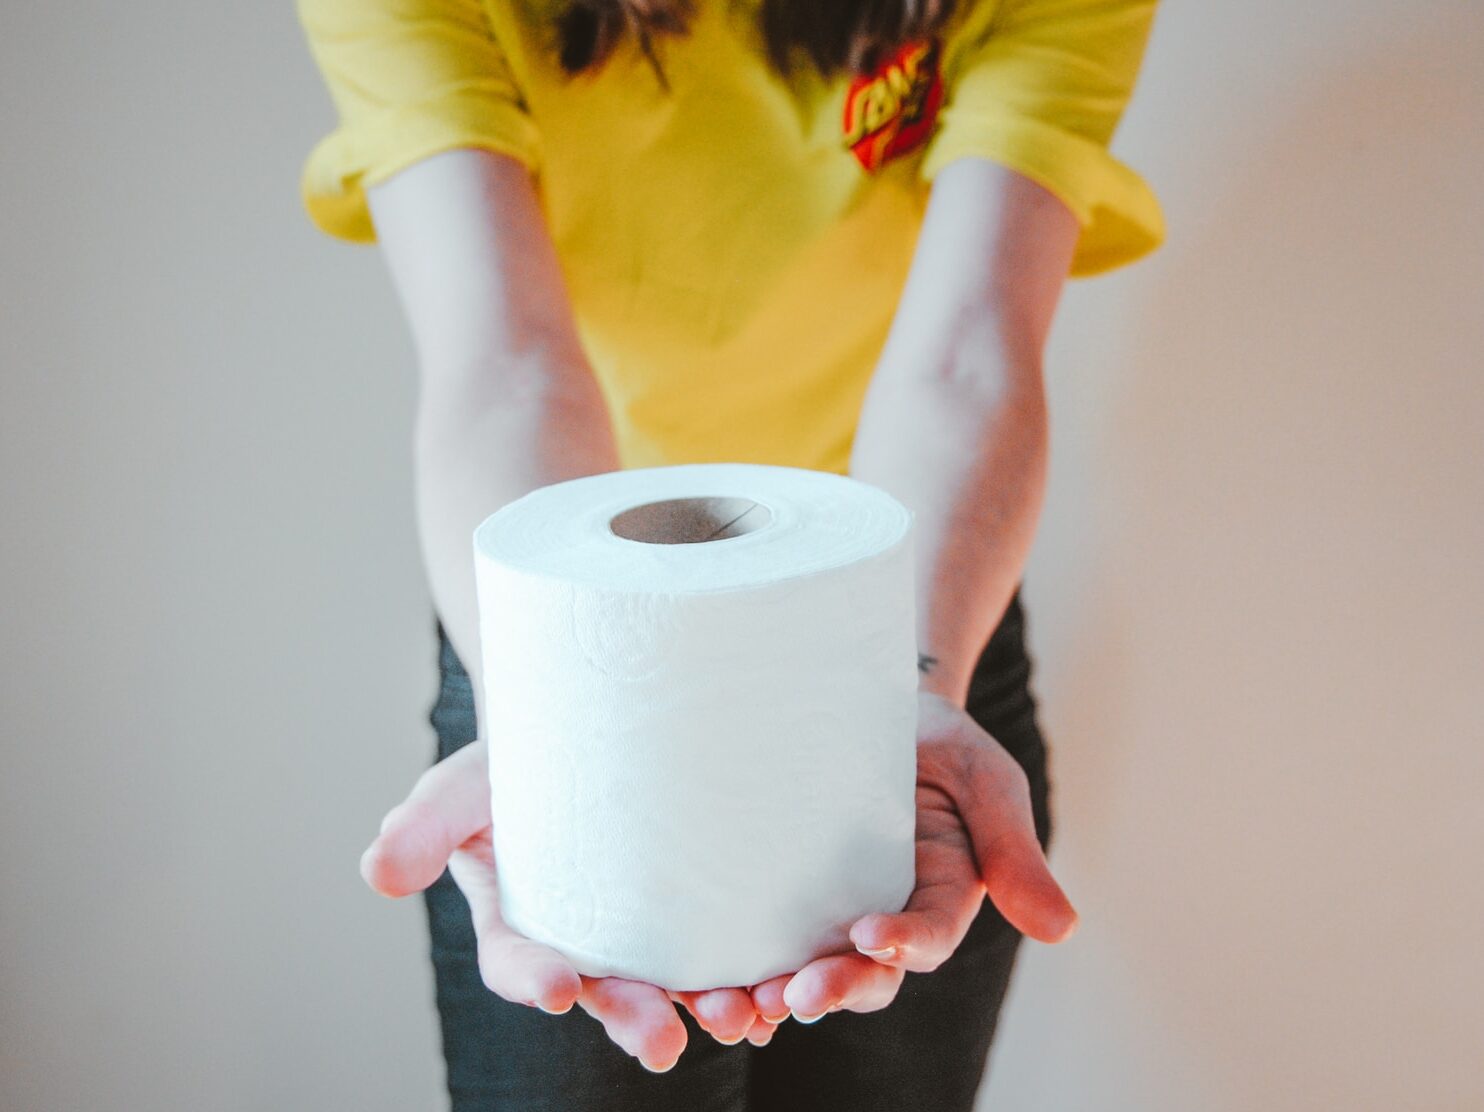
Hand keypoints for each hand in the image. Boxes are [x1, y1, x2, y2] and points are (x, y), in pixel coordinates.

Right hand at [359, 740, 770, 1071]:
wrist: (589, 722)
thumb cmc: (514, 761)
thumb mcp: (461, 783)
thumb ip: (423, 825)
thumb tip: (377, 875)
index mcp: (521, 921)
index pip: (521, 963)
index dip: (536, 979)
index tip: (561, 986)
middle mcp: (584, 939)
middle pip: (606, 988)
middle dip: (630, 1017)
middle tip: (660, 1041)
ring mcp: (646, 927)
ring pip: (674, 982)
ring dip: (705, 1006)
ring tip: (740, 1018)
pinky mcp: (699, 906)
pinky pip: (726, 947)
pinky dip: (752, 972)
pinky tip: (782, 991)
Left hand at [746, 690, 1077, 1022]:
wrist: (866, 698)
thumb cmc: (937, 740)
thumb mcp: (985, 777)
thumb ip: (1014, 849)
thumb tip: (1062, 930)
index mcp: (940, 893)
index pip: (928, 935)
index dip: (904, 943)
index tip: (871, 935)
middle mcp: (884, 912)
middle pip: (865, 973)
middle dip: (833, 989)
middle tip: (794, 996)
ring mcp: (828, 907)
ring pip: (807, 969)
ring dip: (773, 996)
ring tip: (737, 1007)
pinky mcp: (777, 893)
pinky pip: (758, 940)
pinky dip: (733, 970)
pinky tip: (700, 989)